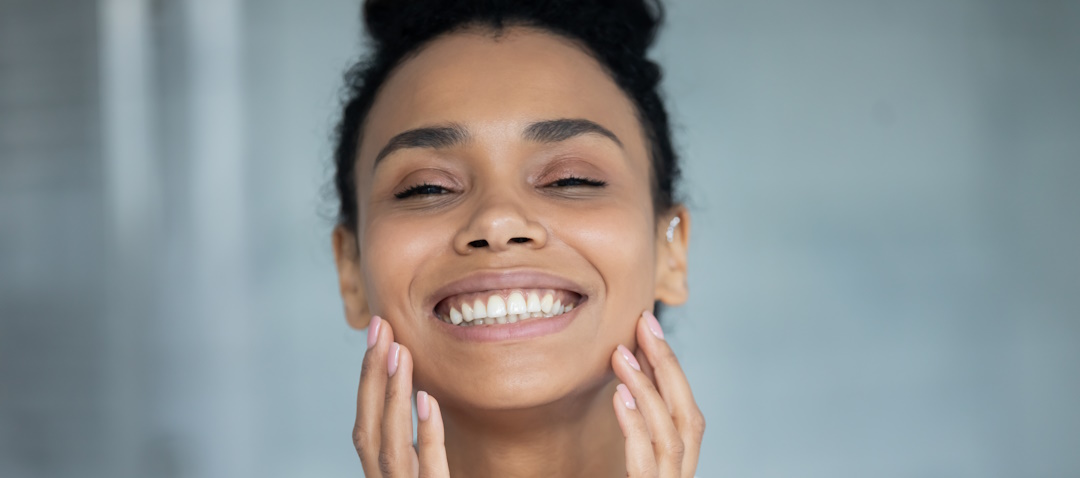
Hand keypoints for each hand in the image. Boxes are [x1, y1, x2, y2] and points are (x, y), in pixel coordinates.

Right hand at [353, 316, 449, 476]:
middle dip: (372, 375)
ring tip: (400, 352)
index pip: (367, 422)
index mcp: (382, 472)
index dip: (368, 376)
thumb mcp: (420, 471)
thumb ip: (413, 444)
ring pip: (392, 447)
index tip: (378, 331)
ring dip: (393, 396)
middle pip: (370, 428)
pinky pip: (430, 468)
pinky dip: (426, 434)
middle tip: (382, 327)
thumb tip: (415, 388)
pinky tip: (427, 399)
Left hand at [611, 310, 705, 477]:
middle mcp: (680, 475)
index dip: (670, 366)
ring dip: (647, 389)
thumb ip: (636, 425)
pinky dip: (635, 425)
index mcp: (679, 463)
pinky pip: (645, 461)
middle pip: (686, 415)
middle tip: (644, 325)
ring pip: (670, 434)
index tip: (649, 326)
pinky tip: (620, 395)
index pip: (684, 408)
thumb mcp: (629, 455)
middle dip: (667, 366)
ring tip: (621, 355)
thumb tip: (629, 368)